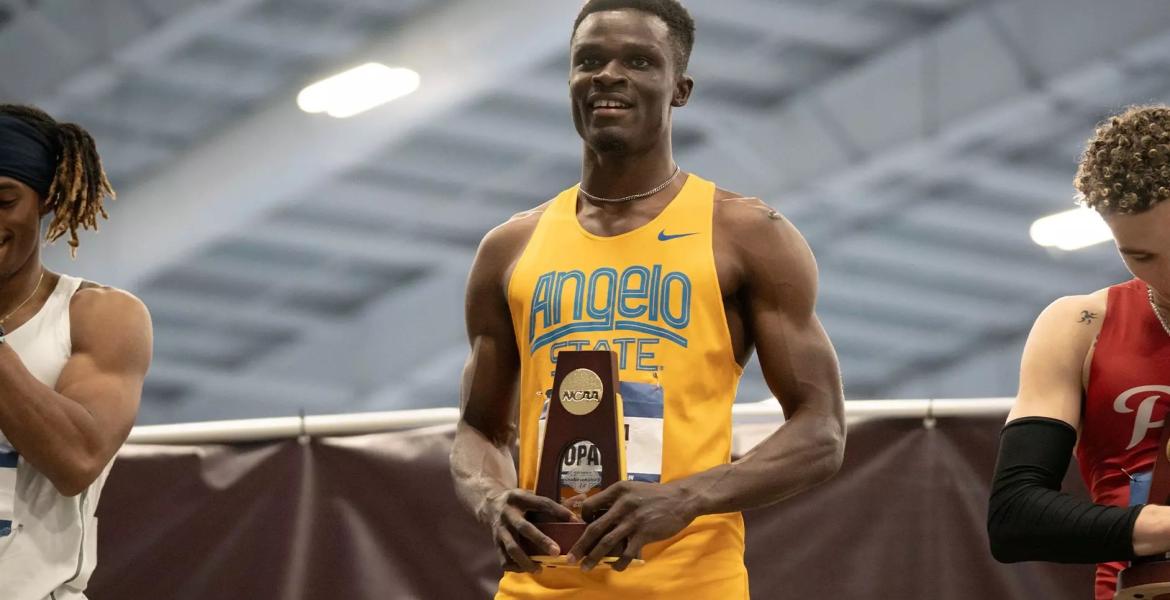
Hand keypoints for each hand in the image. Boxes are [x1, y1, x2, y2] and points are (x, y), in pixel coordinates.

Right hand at [483, 488, 580, 572]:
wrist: (489, 505)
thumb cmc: (518, 503)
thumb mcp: (530, 496)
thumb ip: (550, 504)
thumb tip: (577, 509)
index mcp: (520, 498)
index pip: (542, 503)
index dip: (558, 511)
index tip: (574, 520)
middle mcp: (508, 513)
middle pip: (524, 528)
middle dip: (541, 540)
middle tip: (557, 552)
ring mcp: (500, 529)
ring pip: (512, 547)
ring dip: (526, 560)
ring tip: (540, 569)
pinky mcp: (495, 543)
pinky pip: (503, 558)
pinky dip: (515, 567)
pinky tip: (526, 569)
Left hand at [568, 480, 696, 571]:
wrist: (682, 499)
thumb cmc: (656, 495)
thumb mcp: (632, 490)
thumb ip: (616, 500)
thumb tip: (598, 515)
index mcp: (617, 491)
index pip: (589, 506)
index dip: (582, 520)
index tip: (582, 529)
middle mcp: (622, 504)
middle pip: (594, 528)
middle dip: (580, 546)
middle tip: (570, 558)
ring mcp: (633, 519)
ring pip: (606, 542)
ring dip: (594, 557)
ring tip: (586, 567)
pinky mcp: (644, 533)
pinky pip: (626, 552)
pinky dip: (618, 563)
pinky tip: (615, 567)